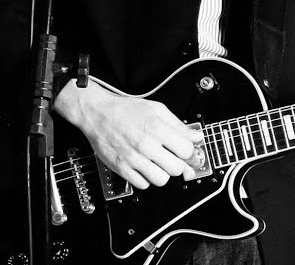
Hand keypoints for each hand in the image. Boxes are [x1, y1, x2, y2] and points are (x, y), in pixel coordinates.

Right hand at [53, 79, 204, 189]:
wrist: (97, 113)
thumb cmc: (126, 110)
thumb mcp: (157, 109)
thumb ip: (178, 125)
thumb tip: (197, 136)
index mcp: (156, 128)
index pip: (186, 150)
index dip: (189, 151)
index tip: (186, 150)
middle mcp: (146, 145)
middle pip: (176, 168)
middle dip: (178, 163)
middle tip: (172, 157)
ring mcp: (133, 158)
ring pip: (161, 179)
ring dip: (163, 173)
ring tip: (158, 163)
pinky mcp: (121, 168)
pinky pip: (143, 184)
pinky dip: (146, 179)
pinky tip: (144, 167)